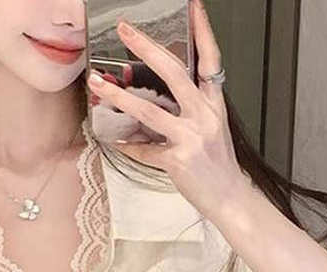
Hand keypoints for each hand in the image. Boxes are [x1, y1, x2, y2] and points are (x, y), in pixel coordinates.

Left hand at [85, 0, 250, 220]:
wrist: (229, 197)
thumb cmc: (217, 164)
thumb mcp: (210, 129)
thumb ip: (188, 110)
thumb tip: (154, 96)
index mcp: (214, 105)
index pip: (210, 59)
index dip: (203, 31)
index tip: (193, 5)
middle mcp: (204, 116)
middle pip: (173, 72)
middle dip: (147, 48)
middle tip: (125, 30)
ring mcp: (191, 137)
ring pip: (150, 110)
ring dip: (119, 96)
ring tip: (97, 84)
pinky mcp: (178, 159)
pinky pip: (144, 149)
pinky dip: (128, 145)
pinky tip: (114, 140)